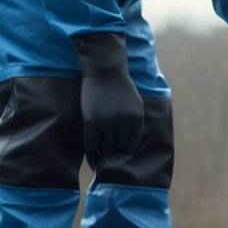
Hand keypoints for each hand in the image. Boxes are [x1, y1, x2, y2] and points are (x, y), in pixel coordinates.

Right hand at [72, 32, 144, 156]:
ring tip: (97, 155)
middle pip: (117, 148)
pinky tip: (91, 157)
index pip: (131, 146)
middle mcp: (124, 124)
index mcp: (137, 121)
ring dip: (101, 152)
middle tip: (104, 157)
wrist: (105, 71)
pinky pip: (91, 144)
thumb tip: (129, 145)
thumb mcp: (135, 105)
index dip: (123, 153)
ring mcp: (108, 123)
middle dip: (111, 152)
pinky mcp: (92, 121)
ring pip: (104, 147)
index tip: (116, 157)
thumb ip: (134, 123)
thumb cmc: (120, 87)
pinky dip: (91, 153)